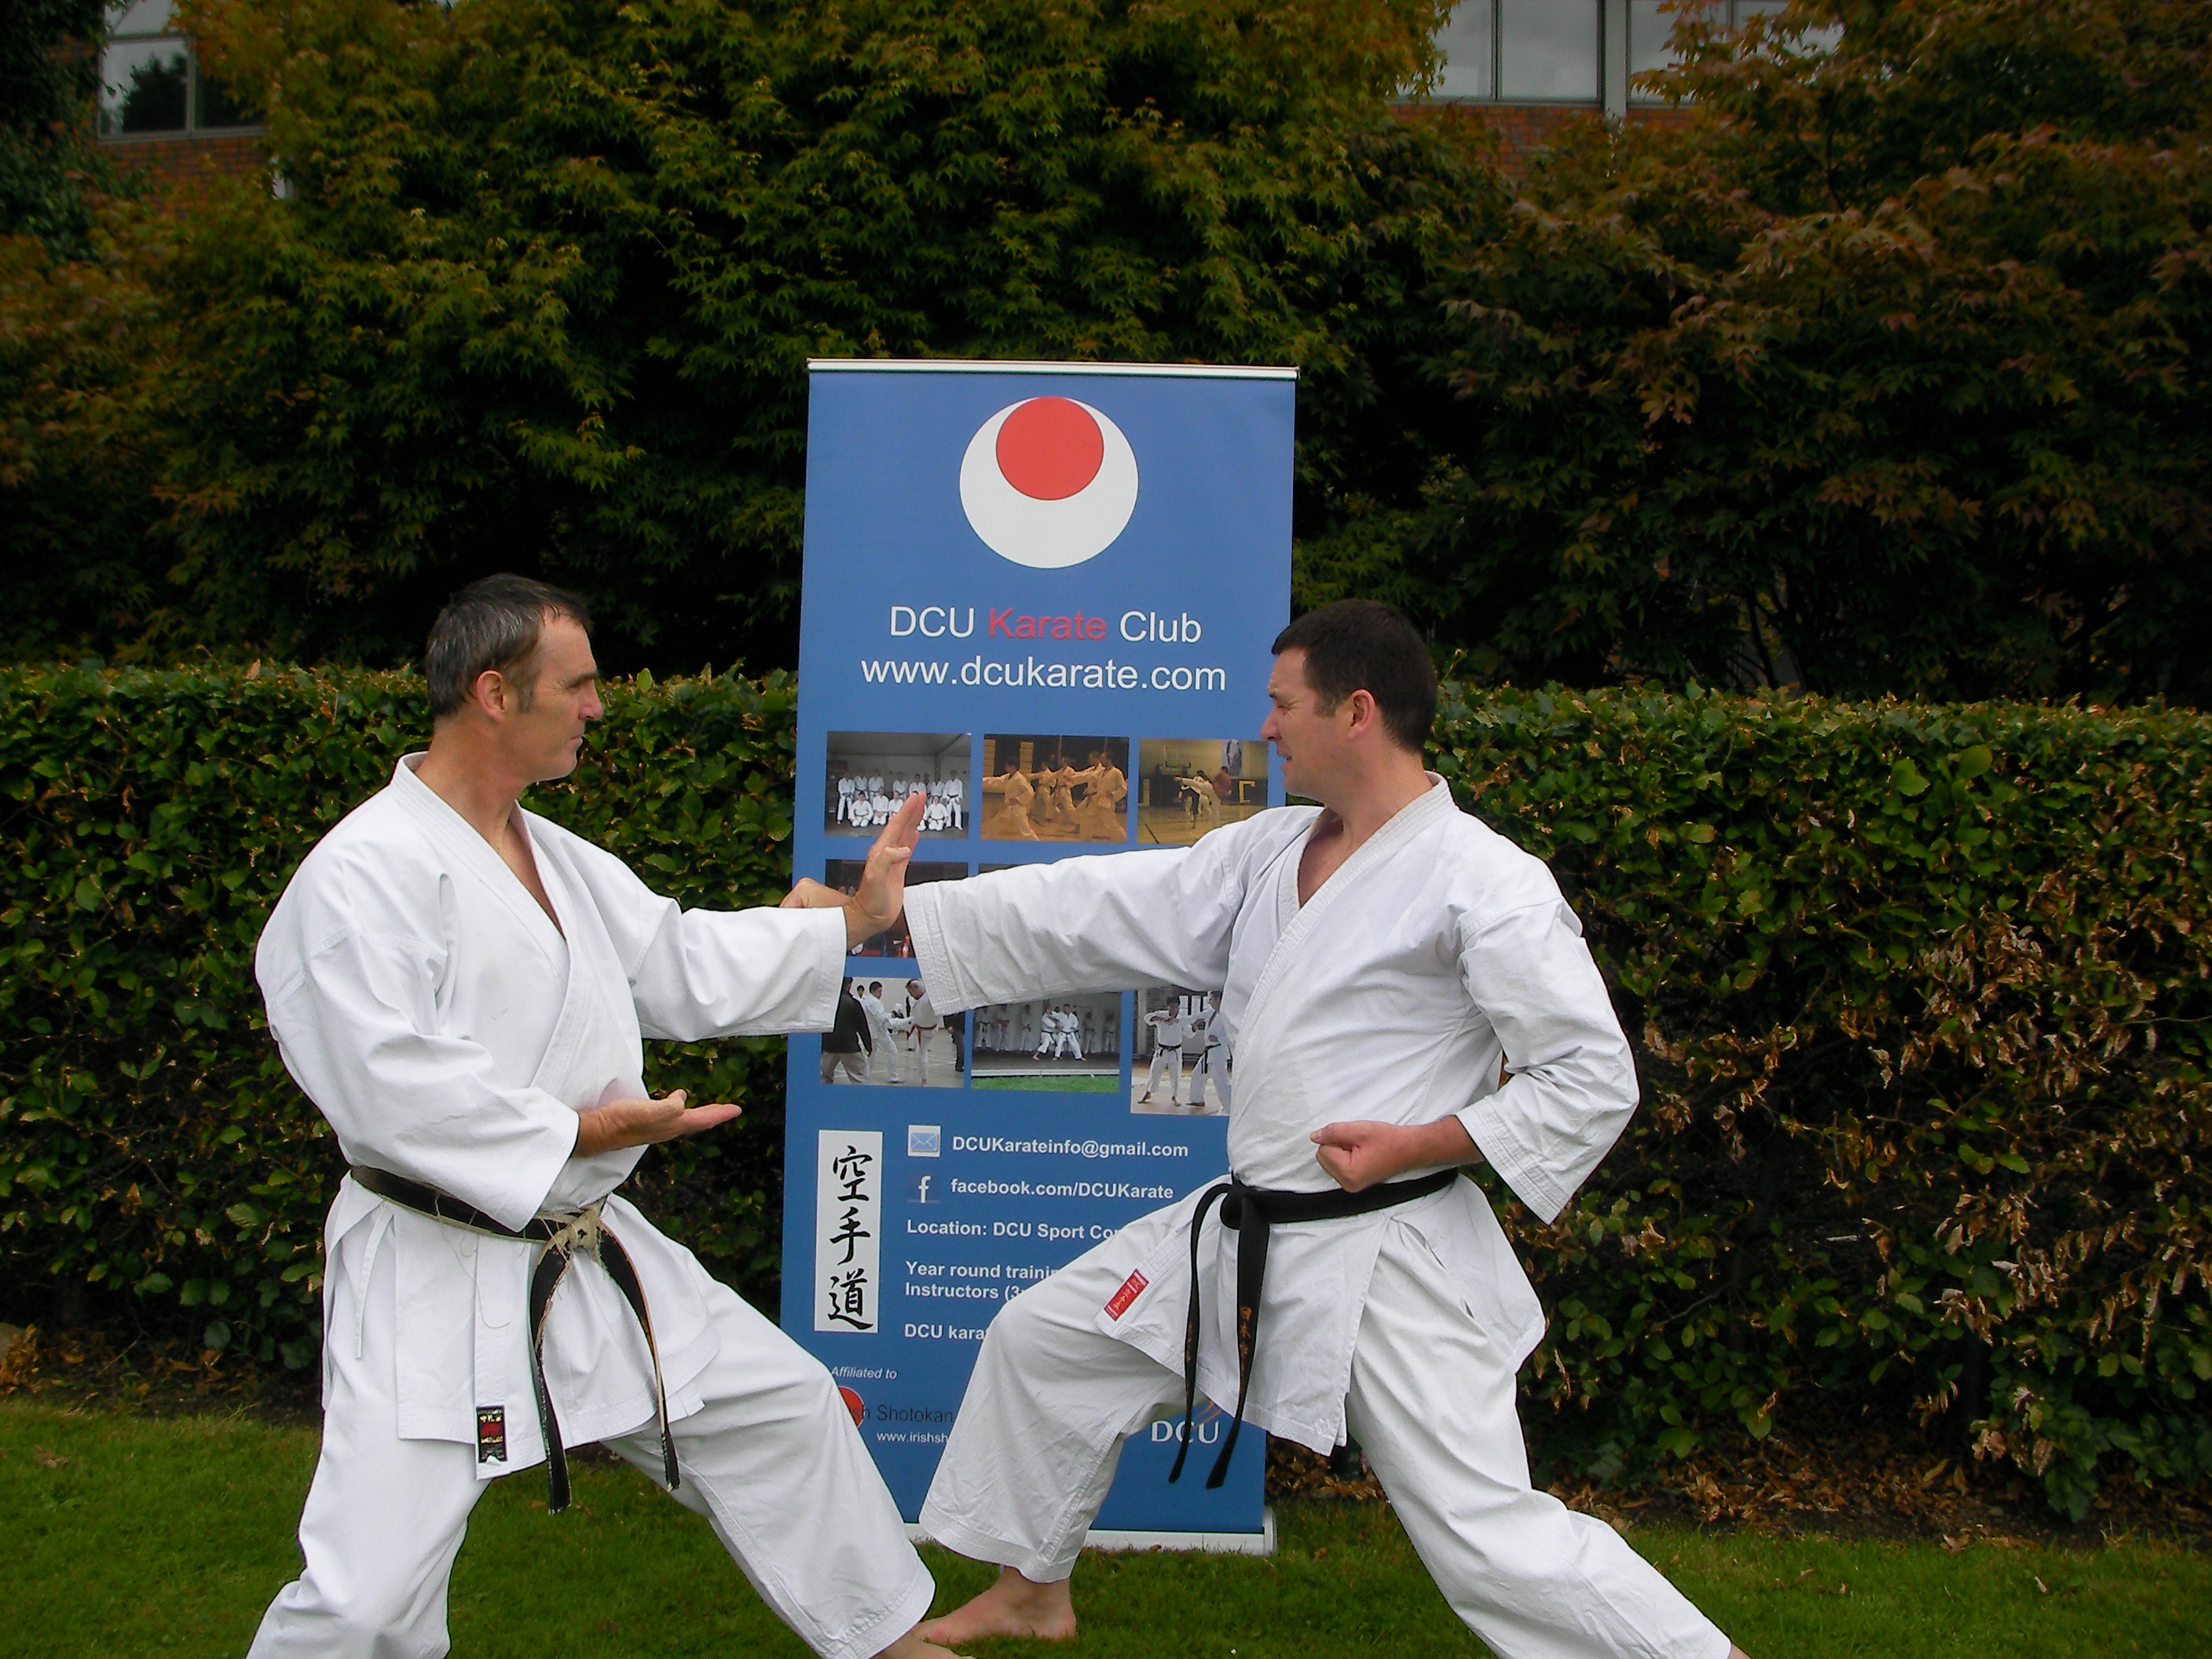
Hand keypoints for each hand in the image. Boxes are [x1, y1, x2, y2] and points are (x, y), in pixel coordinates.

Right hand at [573, 1089, 741, 1158]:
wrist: (600, 1131)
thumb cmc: (626, 1121)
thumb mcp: (654, 1111)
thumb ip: (673, 1106)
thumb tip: (683, 1099)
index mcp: (674, 1125)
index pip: (704, 1119)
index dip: (721, 1113)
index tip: (738, 1109)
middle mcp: (668, 1129)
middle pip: (698, 1120)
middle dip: (714, 1114)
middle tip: (729, 1109)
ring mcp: (656, 1127)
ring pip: (685, 1119)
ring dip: (699, 1113)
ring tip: (708, 1108)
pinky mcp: (645, 1122)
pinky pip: (670, 1114)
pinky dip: (679, 1108)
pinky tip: (675, 1103)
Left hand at [842, 791, 924, 945]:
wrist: (871, 917)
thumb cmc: (870, 901)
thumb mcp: (876, 878)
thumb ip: (887, 860)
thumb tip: (903, 849)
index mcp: (881, 851)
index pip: (896, 825)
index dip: (907, 811)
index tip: (916, 798)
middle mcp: (886, 853)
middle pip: (901, 826)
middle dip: (911, 811)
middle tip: (921, 797)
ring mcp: (892, 861)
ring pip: (905, 835)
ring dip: (913, 821)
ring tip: (920, 809)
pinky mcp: (898, 871)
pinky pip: (907, 850)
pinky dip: (912, 839)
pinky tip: (916, 834)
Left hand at [1309, 1116, 1476, 1192]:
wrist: (1410, 1149)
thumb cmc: (1388, 1139)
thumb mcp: (1359, 1130)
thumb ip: (1333, 1132)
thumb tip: (1314, 1137)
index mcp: (1348, 1174)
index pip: (1323, 1149)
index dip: (1337, 1138)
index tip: (1357, 1140)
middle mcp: (1347, 1184)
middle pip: (1323, 1157)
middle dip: (1337, 1145)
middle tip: (1359, 1143)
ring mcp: (1351, 1186)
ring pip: (1329, 1160)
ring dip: (1341, 1150)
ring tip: (1362, 1148)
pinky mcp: (1354, 1183)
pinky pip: (1338, 1165)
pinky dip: (1346, 1156)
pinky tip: (1362, 1154)